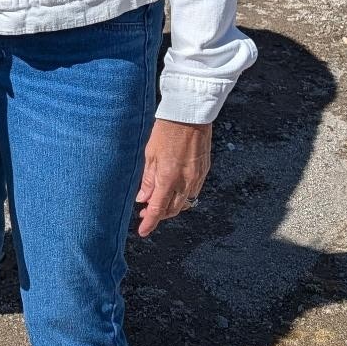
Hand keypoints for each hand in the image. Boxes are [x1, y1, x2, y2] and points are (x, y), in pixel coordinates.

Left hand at [134, 119, 211, 236]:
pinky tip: (173, 191)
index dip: (149, 222)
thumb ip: (147, 179)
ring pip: (184, 203)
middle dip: (159, 215)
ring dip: (171, 207)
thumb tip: (142, 198)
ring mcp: (197, 177)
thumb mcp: (149, 153)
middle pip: (172, 209)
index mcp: (168, 177)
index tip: (142, 231)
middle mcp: (185, 181)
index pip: (157, 208)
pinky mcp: (204, 171)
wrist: (190, 114)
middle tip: (145, 213)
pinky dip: (182, 197)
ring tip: (158, 202)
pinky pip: (193, 192)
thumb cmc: (166, 130)